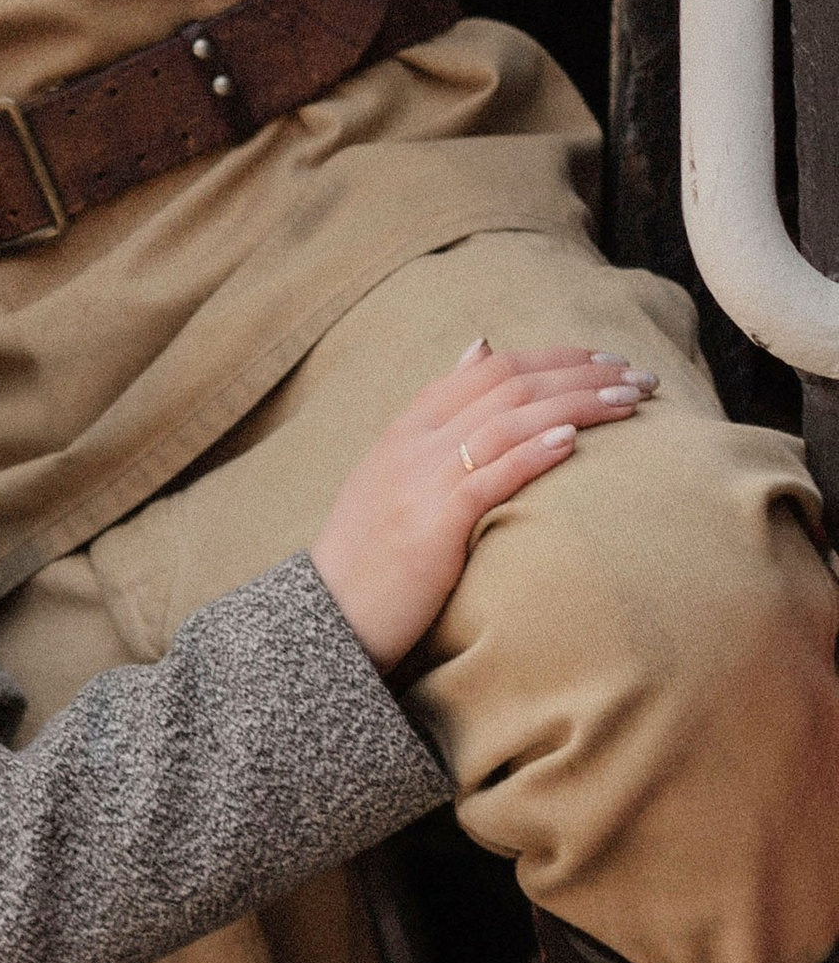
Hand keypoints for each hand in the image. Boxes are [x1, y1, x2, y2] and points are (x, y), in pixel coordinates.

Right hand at [310, 338, 657, 672]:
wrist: (327, 614)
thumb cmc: (369, 551)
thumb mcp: (394, 469)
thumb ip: (438, 416)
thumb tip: (480, 348)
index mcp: (406, 427)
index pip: (489, 368)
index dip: (553, 357)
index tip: (605, 359)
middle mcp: (414, 442)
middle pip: (507, 385)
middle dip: (578, 373)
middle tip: (637, 374)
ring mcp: (420, 479)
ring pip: (507, 420)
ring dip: (574, 404)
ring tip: (626, 399)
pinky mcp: (432, 524)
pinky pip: (488, 475)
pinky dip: (532, 452)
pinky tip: (572, 440)